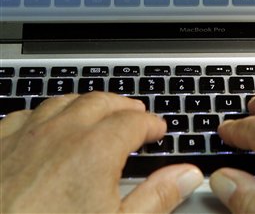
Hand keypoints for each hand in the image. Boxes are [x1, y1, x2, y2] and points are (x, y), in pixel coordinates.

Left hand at [0, 92, 202, 212]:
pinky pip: (26, 114)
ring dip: (86, 104)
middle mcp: (60, 133)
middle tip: (134, 115)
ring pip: (63, 102)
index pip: (134, 121)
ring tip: (97, 113)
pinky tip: (47, 125)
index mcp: (95, 150)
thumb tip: (186, 176)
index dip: (151, 123)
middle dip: (123, 107)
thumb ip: (157, 197)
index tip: (158, 130)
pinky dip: (46, 114)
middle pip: (100, 102)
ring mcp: (24, 136)